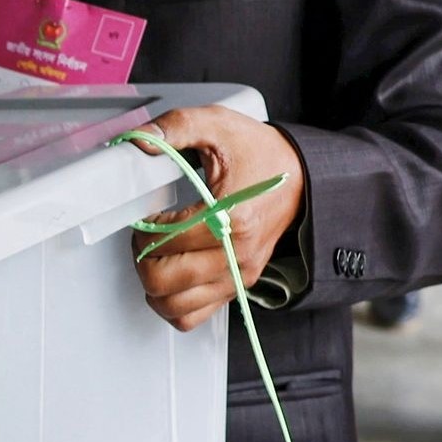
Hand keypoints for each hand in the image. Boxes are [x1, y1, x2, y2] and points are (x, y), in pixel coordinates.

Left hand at [134, 106, 306, 333]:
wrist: (302, 176)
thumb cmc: (258, 152)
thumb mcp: (217, 125)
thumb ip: (175, 126)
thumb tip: (139, 141)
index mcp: (231, 218)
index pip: (166, 241)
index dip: (145, 228)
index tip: (150, 214)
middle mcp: (237, 255)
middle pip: (163, 281)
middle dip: (142, 257)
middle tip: (148, 235)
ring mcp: (238, 276)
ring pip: (174, 307)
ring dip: (152, 284)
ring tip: (159, 255)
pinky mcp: (238, 287)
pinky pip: (193, 317)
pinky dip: (172, 304)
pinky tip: (172, 276)